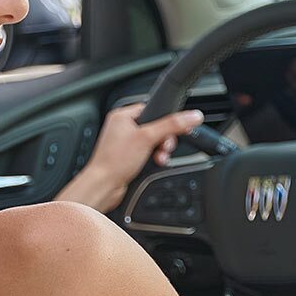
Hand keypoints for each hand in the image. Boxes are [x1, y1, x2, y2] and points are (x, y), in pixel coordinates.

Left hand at [58, 103, 204, 211]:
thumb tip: (192, 116)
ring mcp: (125, 144)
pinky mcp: (128, 158)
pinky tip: (154, 164)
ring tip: (159, 158)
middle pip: (156, 127)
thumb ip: (171, 125)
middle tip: (164, 147)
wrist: (103, 186)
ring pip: (153, 142)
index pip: (152, 109)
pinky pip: (148, 154)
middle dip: (164, 140)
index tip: (177, 128)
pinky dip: (154, 159)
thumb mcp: (147, 138)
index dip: (165, 119)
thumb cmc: (114, 161)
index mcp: (122, 116)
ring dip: (160, 151)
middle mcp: (122, 128)